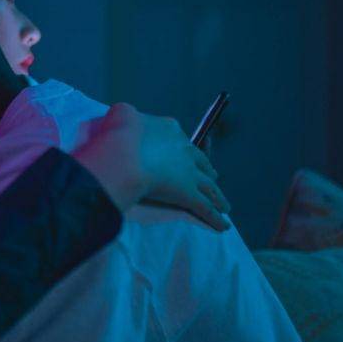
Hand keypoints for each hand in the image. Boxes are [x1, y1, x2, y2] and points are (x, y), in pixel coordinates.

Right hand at [71, 103, 230, 230]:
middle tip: (214, 177)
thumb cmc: (118, 132)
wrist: (122, 152)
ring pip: (209, 187)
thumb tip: (124, 115)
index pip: (182, 140)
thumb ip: (126, 117)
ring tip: (225, 206)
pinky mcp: (188, 194)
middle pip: (202, 163)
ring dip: (219, 197)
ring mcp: (189, 173)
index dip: (187, 149)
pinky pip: (205, 208)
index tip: (189, 153)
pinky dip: (215, 218)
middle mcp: (185, 150)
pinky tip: (222, 226)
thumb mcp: (120, 115)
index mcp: (170, 129)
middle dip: (208, 172)